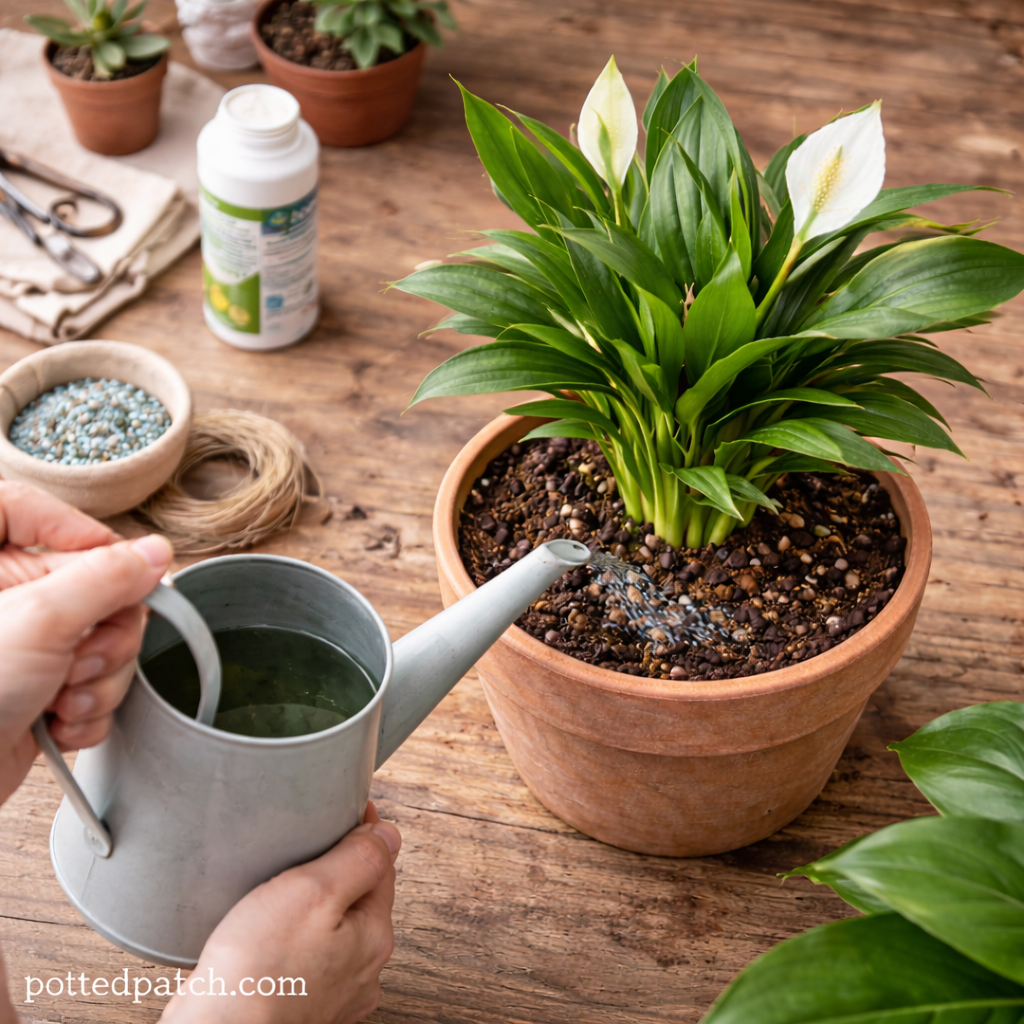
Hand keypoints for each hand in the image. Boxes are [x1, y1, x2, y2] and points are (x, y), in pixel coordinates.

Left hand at [0, 481, 172, 804]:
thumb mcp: (40, 621)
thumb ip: (105, 577)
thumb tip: (153, 552)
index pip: (30, 509)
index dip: (79, 532)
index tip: (114, 564)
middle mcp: (2, 602)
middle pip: (90, 582)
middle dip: (105, 630)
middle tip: (85, 653)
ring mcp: (21, 648)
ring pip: (100, 637)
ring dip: (100, 676)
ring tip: (65, 696)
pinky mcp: (38, 690)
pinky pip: (92, 682)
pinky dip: (88, 708)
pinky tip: (60, 720)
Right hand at [161, 801, 400, 1023]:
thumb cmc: (258, 970)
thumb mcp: (314, 891)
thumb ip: (359, 859)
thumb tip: (389, 834)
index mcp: (374, 936)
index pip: (382, 867)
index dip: (365, 832)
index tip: (345, 808)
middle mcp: (363, 970)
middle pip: (361, 899)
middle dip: (341, 870)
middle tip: (309, 846)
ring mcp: (334, 995)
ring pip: (335, 931)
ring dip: (317, 908)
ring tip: (285, 888)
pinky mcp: (302, 1008)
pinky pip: (308, 960)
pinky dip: (296, 941)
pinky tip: (272, 936)